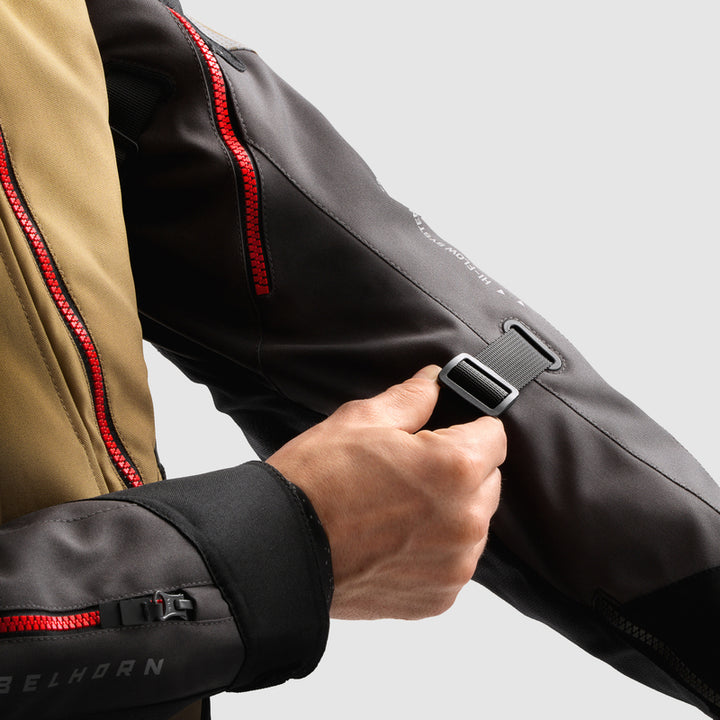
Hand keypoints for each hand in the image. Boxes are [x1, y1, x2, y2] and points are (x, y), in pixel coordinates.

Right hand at [267, 365, 505, 619]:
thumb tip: (435, 380)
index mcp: (454, 468)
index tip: (444, 432)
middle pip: (488, 481)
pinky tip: (395, 539)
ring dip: (450, 511)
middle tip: (409, 470)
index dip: (468, 428)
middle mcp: (466, 520)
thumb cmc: (316, 482)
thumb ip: (412, 397)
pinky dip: (436, 549)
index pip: (494, 436)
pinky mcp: (439, 596)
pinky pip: (454, 560)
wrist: (279, 549)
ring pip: (474, 522)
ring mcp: (454, 564)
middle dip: (460, 470)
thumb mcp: (361, 420)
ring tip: (397, 508)